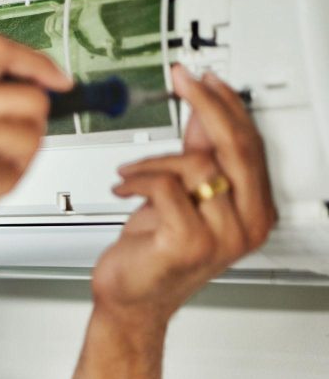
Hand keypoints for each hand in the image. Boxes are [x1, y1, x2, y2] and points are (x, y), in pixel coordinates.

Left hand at [92, 65, 276, 325]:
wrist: (131, 299)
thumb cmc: (154, 253)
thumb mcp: (183, 195)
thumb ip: (198, 155)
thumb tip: (204, 111)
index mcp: (255, 211)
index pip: (251, 145)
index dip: (229, 106)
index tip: (205, 79)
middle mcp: (248, 225)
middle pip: (236, 147)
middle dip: (207, 105)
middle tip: (182, 81)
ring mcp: (222, 236)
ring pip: (196, 165)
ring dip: (153, 161)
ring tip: (130, 172)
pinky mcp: (188, 241)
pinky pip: (166, 187)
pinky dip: (138, 180)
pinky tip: (123, 188)